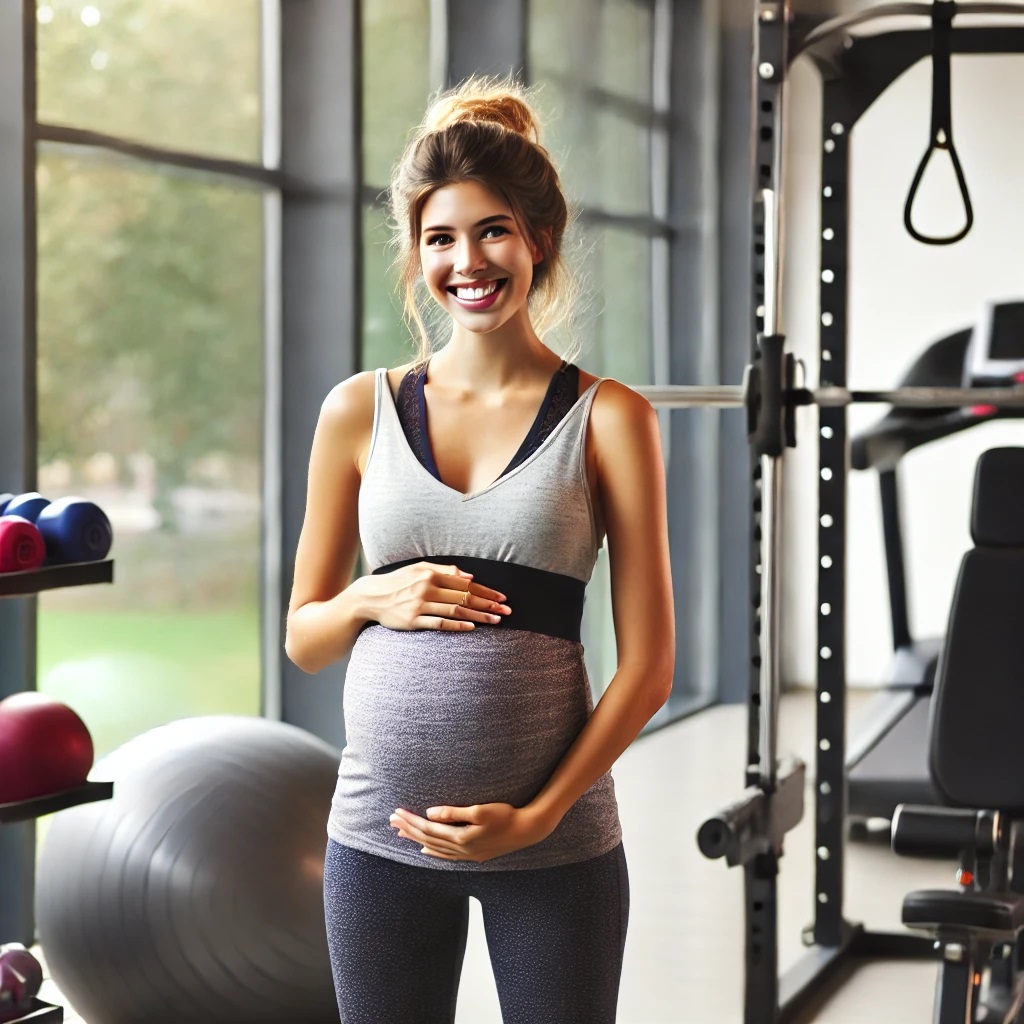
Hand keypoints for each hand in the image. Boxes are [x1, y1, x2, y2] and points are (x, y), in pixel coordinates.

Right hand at [355, 561, 510, 631]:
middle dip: (488, 605)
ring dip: (478, 616)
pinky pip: (438, 623)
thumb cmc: (399, 581)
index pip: (466, 584)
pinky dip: (456, 626)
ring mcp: (420, 606)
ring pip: (455, 610)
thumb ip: (445, 570)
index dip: (487, 592)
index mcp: (431, 575)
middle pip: (465, 597)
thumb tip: (470, 576)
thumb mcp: (419, 568)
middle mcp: (427, 589)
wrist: (371, 596)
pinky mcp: (412, 621)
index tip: (502, 599)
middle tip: (506, 612)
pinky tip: (471, 628)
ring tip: (495, 621)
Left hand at [389, 802, 556, 861]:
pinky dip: (433, 852)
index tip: (396, 813)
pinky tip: (425, 850)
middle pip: (427, 839)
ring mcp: (466, 854)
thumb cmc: (505, 815)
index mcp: (460, 837)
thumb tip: (430, 813)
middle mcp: (460, 849)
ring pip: (434, 848)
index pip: (427, 828)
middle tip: (391, 820)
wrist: (526, 830)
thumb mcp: (480, 810)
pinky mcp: (473, 854)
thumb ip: (453, 812)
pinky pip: (446, 855)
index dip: (410, 821)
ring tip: (401, 834)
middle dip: (408, 829)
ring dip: (416, 839)